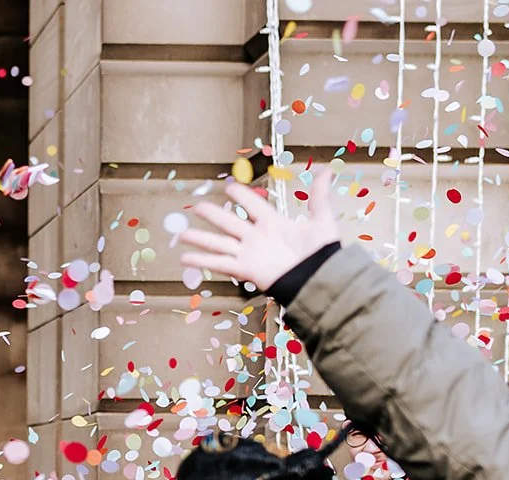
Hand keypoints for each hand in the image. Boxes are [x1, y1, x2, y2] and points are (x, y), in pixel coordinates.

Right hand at [179, 168, 341, 290]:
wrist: (317, 277)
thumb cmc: (320, 253)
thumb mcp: (322, 220)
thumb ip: (319, 197)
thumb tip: (326, 172)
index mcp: (273, 224)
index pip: (253, 205)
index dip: (242, 196)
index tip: (230, 188)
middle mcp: (257, 237)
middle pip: (229, 223)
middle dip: (212, 215)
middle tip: (197, 206)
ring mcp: (248, 253)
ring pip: (218, 242)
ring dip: (200, 238)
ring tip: (181, 234)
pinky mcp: (243, 268)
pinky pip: (218, 263)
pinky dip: (201, 260)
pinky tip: (185, 258)